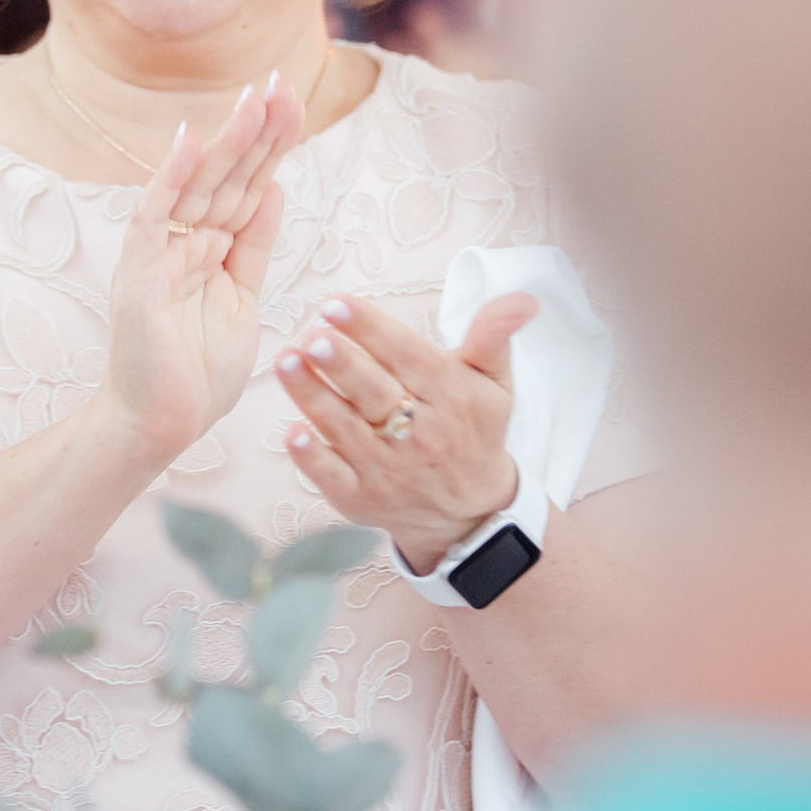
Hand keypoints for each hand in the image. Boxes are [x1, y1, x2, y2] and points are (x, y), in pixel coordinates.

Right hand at [97, 74, 304, 459]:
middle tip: (282, 82)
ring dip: (227, 142)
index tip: (295, 100)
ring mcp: (159, 254)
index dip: (272, 145)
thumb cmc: (196, 373)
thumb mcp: (244, 300)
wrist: (159, 426)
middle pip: (228, 176)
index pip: (248, 185)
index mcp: (212, 247)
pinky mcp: (139, 273)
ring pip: (199, 186)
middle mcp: (185, 241)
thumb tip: (274, 188)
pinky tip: (188, 140)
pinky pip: (155, 217)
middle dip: (257, 131)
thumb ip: (254, 246)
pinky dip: (169, 178)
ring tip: (255, 99)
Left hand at [279, 291, 536, 573]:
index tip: (336, 304)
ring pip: (345, 428)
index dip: (371, 329)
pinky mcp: (362, 498)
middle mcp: (420, 435)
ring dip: (313, 396)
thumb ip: (494, 336)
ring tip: (286, 362)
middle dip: (342, 364)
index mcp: (451, 398)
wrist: (470, 512)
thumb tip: (523, 298)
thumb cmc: (474, 431)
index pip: (407, 356)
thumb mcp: (494, 383)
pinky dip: (312, 457)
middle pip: (375, 393)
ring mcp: (388, 470)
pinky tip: (291, 431)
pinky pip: (334, 477)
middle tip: (312, 337)